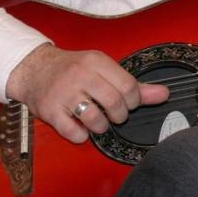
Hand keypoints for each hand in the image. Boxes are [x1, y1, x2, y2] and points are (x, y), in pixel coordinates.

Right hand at [5, 44, 169, 142]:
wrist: (33, 69)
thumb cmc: (73, 70)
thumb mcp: (103, 69)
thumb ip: (134, 85)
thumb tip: (164, 94)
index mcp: (96, 61)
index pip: (129, 86)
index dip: (132, 102)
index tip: (125, 103)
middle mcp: (80, 74)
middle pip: (115, 104)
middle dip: (119, 116)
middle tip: (112, 114)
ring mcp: (63, 93)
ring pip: (96, 120)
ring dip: (101, 127)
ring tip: (96, 120)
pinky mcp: (49, 110)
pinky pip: (74, 132)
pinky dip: (80, 135)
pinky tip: (79, 126)